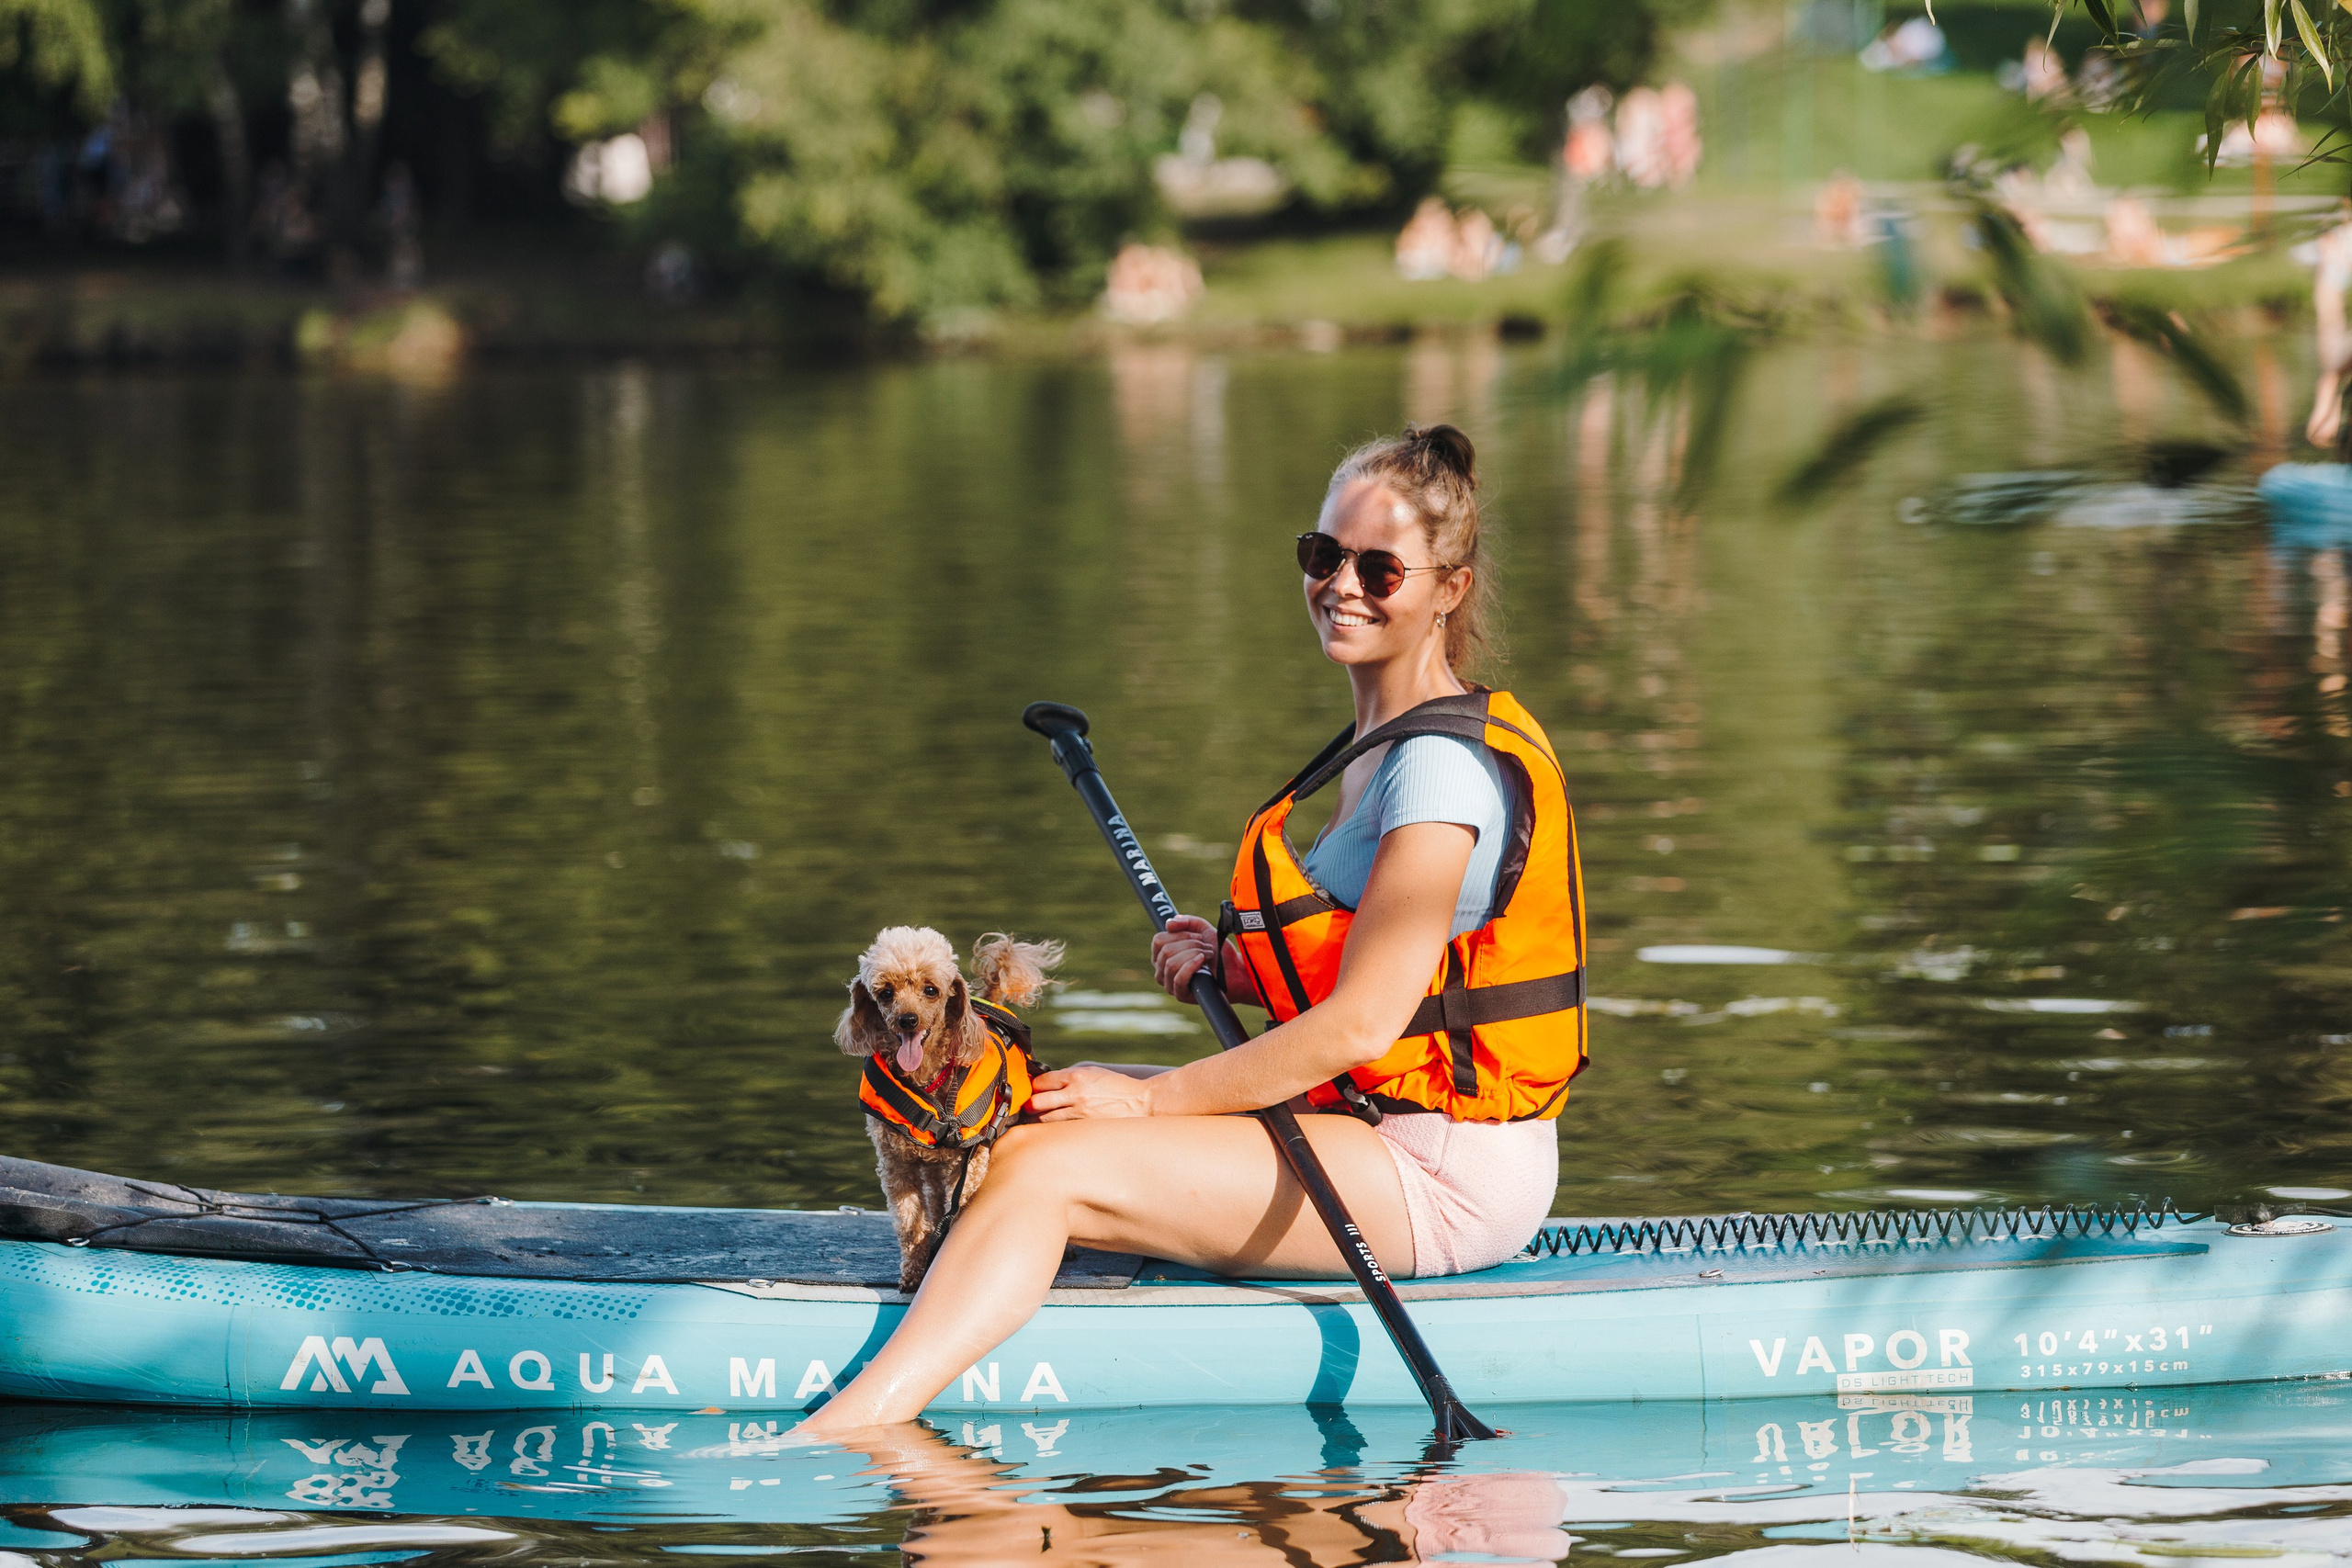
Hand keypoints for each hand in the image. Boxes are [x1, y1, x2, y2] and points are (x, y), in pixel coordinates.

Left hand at [1027, 1064, 1156, 1120]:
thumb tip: (1045, 1083)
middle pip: (1036, 1102)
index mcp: (1076, 1076)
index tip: (1032, 1090)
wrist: (1141, 1102)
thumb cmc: (1116, 1086)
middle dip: (1029, 1105)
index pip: (1041, 1082)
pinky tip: (1052, 1130)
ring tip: (1039, 1119)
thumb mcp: (1092, 1072)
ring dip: (1038, 1120)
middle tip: (1028, 1107)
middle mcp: (1075, 1094)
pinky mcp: (1085, 1128)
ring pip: (1044, 1120)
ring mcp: (1079, 1113)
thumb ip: (1069, 1077)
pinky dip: (1053, 1130)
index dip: (1033, 1087)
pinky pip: (1060, 1130)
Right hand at [1151, 914, 1217, 998]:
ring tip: (1207, 955)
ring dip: (1193, 954)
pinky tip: (1201, 961)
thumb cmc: (1217, 951)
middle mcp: (1162, 969)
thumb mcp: (1202, 929)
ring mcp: (1170, 983)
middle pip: (1166, 951)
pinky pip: (1178, 979)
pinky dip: (1191, 966)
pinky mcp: (1180, 994)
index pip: (1158, 940)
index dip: (1179, 934)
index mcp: (1162, 954)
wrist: (1235, 969)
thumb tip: (1169, 924)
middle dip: (1190, 944)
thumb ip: (1186, 921)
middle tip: (1205, 947)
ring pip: (1171, 964)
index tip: (1197, 935)